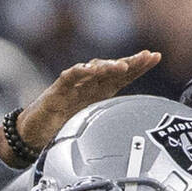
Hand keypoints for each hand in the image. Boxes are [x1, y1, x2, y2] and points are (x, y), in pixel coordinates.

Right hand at [0, 51, 161, 166]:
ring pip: (93, 70)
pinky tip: (89, 69)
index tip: (156, 57)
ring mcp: (74, 86)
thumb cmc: (65, 125)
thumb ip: (114, 120)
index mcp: (101, 91)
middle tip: (146, 56)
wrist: (35, 134)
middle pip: (112, 69)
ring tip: (121, 66)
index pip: (123, 75)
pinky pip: (69, 79)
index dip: (139, 66)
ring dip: (108, 66)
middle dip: (130, 61)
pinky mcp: (57, 92)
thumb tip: (141, 126)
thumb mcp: (96, 123)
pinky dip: (78, 72)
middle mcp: (90, 84)